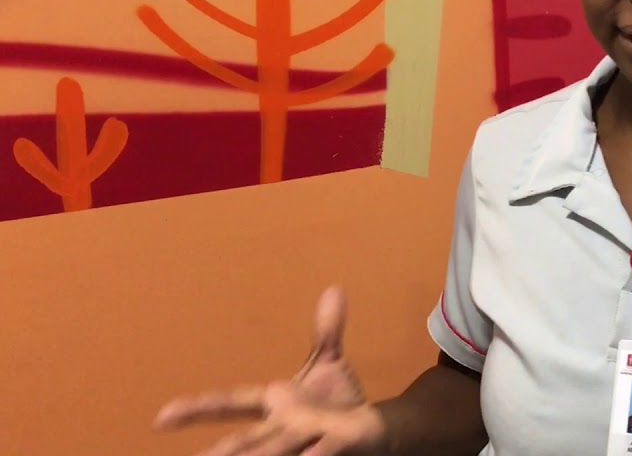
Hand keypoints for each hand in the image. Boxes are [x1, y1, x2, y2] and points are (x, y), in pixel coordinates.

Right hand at [153, 287, 385, 455]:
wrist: (373, 431)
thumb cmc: (338, 404)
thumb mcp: (330, 363)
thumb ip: (327, 331)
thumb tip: (334, 289)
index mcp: (275, 404)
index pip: (232, 403)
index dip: (198, 409)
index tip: (160, 417)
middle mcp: (281, 428)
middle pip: (246, 441)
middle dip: (221, 451)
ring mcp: (304, 442)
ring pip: (275, 450)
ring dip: (260, 454)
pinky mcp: (334, 449)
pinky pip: (322, 453)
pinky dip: (316, 453)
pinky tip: (310, 455)